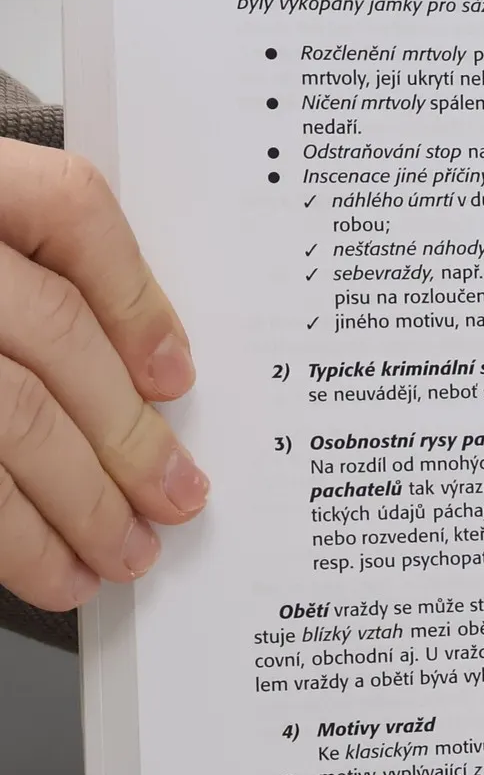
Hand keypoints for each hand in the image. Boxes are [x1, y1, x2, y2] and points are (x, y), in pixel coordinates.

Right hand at [0, 139, 206, 611]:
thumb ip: (35, 274)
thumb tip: (144, 374)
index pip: (66, 208)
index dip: (134, 298)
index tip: (176, 377)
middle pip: (51, 331)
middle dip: (126, 433)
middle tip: (176, 497)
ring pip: (9, 416)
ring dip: (77, 503)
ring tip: (121, 553)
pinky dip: (11, 537)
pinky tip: (46, 566)